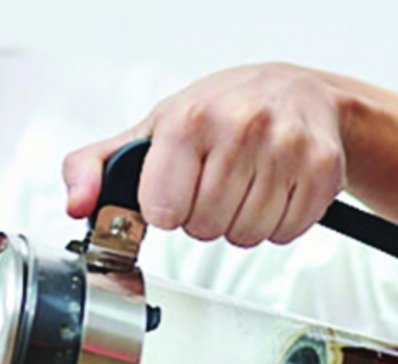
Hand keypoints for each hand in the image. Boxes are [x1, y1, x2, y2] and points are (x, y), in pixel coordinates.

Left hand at [63, 63, 346, 247]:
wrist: (298, 92)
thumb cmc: (221, 114)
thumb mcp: (152, 131)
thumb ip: (96, 166)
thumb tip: (75, 205)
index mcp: (190, 118)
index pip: (163, 212)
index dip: (169, 210)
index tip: (179, 189)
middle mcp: (241, 127)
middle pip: (206, 229)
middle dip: (206, 218)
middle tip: (217, 185)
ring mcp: (287, 149)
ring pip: (247, 236)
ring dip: (241, 223)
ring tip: (246, 187)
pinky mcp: (322, 172)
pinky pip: (285, 234)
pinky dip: (277, 224)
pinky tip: (274, 191)